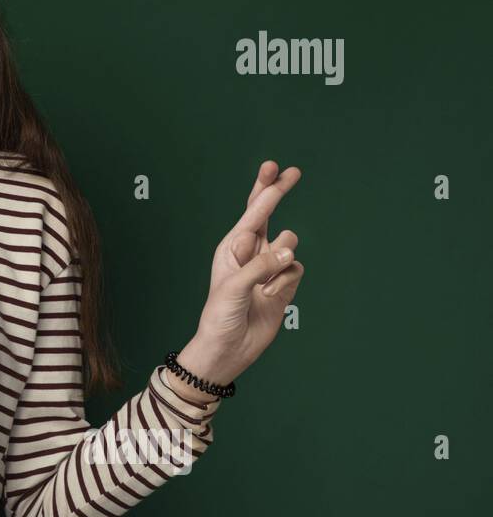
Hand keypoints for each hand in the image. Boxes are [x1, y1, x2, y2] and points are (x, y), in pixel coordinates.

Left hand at [179, 161, 305, 387]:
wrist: (229, 348)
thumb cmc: (220, 316)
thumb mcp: (234, 287)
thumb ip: (262, 265)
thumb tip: (290, 250)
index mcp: (232, 247)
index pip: (252, 212)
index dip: (264, 188)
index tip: (274, 168)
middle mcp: (251, 252)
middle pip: (270, 214)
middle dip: (278, 192)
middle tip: (294, 171)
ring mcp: (269, 267)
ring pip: (290, 245)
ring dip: (278, 264)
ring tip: (261, 286)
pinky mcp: (284, 284)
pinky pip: (296, 270)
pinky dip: (285, 284)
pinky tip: (270, 298)